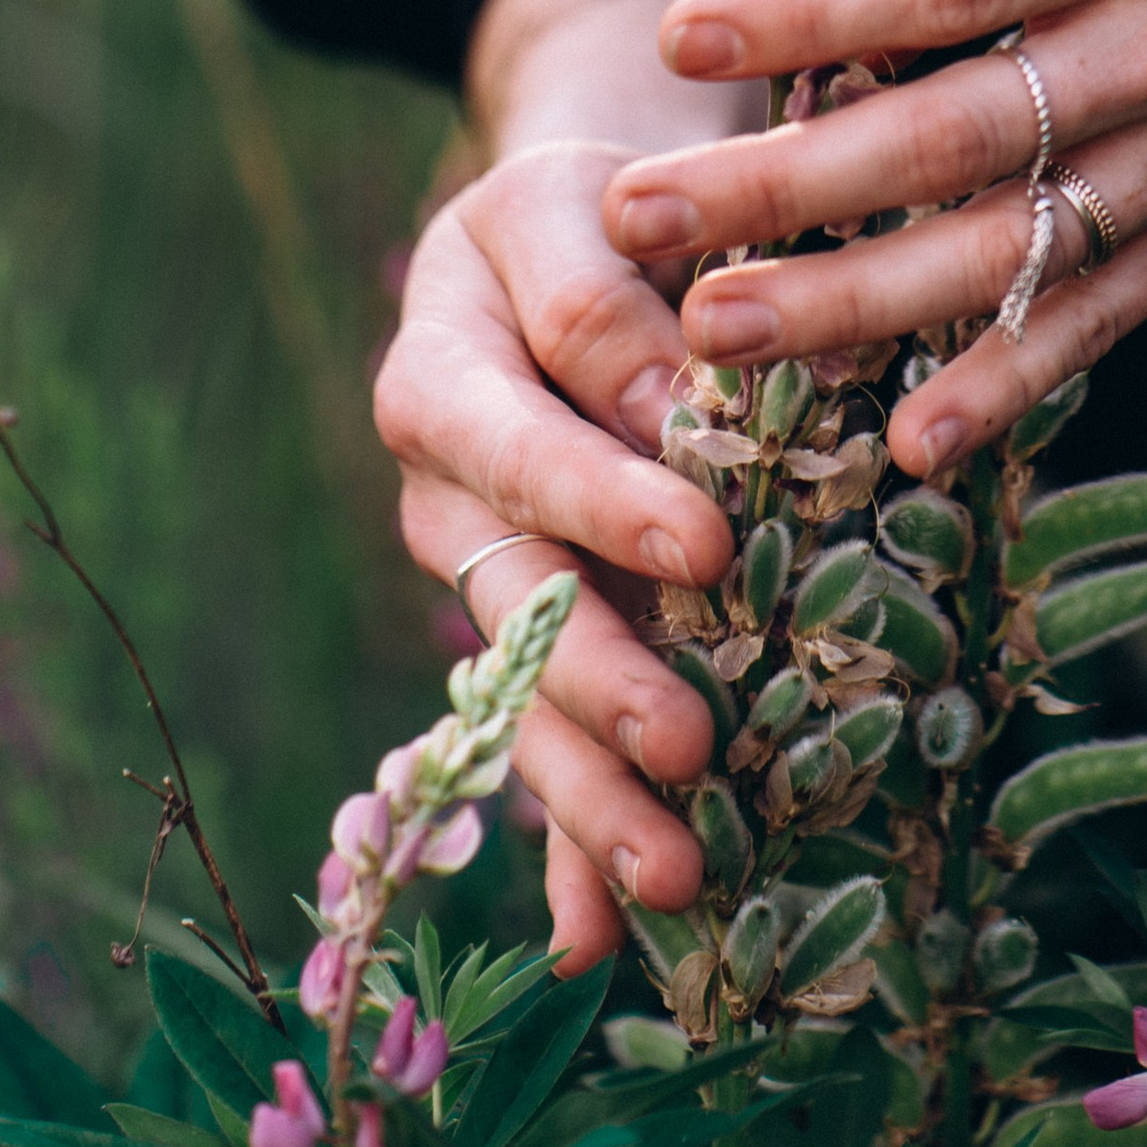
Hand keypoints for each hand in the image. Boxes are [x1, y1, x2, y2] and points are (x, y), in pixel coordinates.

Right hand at [373, 138, 735, 974]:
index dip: (603, 495)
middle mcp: (444, 493)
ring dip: (592, 794)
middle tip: (691, 743)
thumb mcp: (581, 201)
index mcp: (441, 370)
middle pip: (513, 598)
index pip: (516, 439)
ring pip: (524, 697)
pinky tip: (605, 945)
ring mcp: (482, 578)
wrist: (577, 231)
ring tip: (679, 876)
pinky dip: (569, 850)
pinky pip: (536, 749)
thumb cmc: (593, 207)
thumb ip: (606, 295)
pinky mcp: (526, 640)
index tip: (705, 543)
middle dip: (600, 679)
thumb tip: (668, 403)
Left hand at [599, 0, 1146, 481]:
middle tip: (640, 217)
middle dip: (786, 188)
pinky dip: (1011, 384)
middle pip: (957, 135)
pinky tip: (907, 441)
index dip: (805, 15)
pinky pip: (1107, 313)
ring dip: (859, 306)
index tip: (679, 40)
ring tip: (720, 336)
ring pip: (1015, 248)